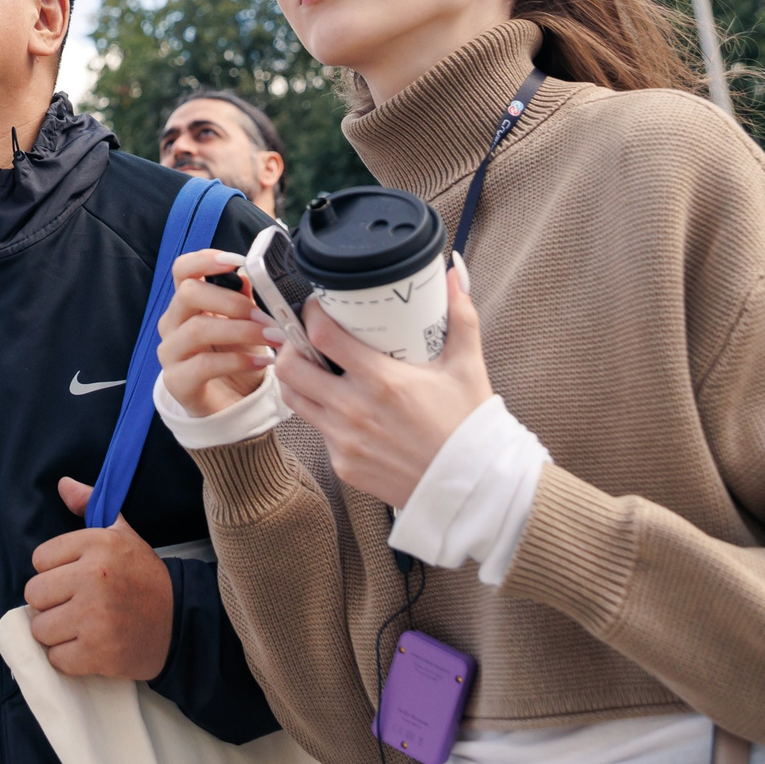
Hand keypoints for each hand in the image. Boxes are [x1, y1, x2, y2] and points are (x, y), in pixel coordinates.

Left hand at [23, 478, 173, 679]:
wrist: (181, 622)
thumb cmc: (144, 578)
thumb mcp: (123, 535)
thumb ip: (91, 506)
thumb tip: (63, 484)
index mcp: (97, 543)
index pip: (39, 559)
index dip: (54, 571)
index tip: (75, 579)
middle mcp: (94, 577)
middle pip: (34, 594)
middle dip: (51, 603)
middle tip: (76, 606)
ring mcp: (95, 617)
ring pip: (41, 628)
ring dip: (57, 633)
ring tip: (82, 627)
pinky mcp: (98, 652)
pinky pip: (56, 658)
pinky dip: (68, 659)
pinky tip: (88, 647)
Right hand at [154, 249, 274, 416]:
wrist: (230, 405)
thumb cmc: (236, 359)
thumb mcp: (246, 325)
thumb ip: (244, 299)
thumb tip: (248, 274)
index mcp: (188, 303)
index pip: (182, 269)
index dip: (205, 260)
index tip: (235, 261)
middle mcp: (172, 323)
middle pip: (188, 294)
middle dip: (232, 302)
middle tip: (264, 316)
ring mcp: (170, 353)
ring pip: (197, 329)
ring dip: (240, 331)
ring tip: (271, 338)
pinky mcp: (176, 381)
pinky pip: (203, 365)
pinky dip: (237, 361)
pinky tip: (262, 363)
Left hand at [271, 264, 492, 508]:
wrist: (473, 489)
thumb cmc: (469, 427)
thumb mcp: (467, 366)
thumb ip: (460, 315)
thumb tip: (454, 274)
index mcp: (382, 380)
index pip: (321, 335)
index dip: (311, 313)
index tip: (318, 307)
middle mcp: (354, 411)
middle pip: (291, 367)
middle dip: (292, 346)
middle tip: (306, 339)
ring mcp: (344, 441)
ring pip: (294, 399)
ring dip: (299, 380)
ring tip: (316, 368)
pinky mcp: (343, 465)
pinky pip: (317, 431)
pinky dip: (322, 414)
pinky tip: (341, 406)